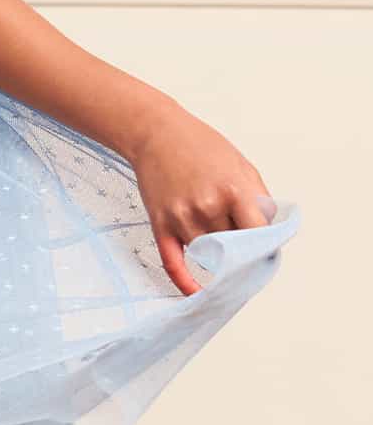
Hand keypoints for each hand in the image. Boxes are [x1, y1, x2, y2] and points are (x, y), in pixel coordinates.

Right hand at [124, 102, 273, 295]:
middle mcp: (208, 207)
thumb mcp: (241, 165)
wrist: (156, 133)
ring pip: (208, 256)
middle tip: (244, 255)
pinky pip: (173, 263)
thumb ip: (258, 199)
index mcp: (234, 190)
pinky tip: (196, 291)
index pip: (258, 235)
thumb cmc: (199, 145)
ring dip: (217, 260)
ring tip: (222, 257)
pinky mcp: (160, 224)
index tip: (266, 251)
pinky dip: (185, 282)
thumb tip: (267, 231)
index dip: (264, 245)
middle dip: (241, 252)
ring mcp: (182, 218)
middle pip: (234, 248)